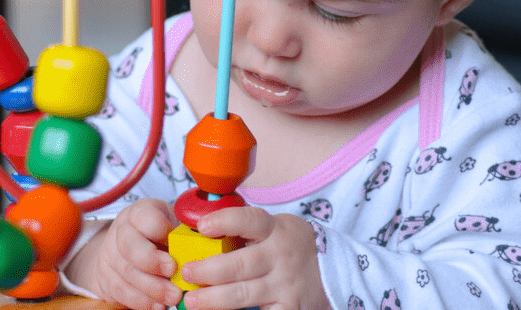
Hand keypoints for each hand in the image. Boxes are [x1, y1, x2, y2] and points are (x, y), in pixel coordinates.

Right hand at [78, 198, 184, 309]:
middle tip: (174, 272)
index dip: (160, 231)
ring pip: (127, 272)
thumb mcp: (172, 224)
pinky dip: (142, 301)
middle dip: (153, 262)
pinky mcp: (107, 278)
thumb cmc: (159, 235)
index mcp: (139, 212)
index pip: (145, 218)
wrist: (129, 249)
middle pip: (130, 246)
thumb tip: (205, 245)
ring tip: (173, 296)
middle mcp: (121, 231)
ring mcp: (111, 255)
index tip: (175, 244)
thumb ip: (184, 233)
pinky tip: (158, 305)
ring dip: (152, 288)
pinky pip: (122, 291)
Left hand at [180, 207, 331, 309]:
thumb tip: (200, 228)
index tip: (202, 227)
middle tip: (187, 272)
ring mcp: (285, 285)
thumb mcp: (275, 227)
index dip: (225, 221)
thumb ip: (246, 228)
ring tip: (192, 301)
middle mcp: (281, 256)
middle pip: (240, 264)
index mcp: (275, 230)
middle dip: (208, 270)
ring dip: (213, 299)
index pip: (249, 220)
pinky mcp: (289, 309)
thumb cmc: (289, 246)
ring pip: (243, 294)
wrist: (333, 269)